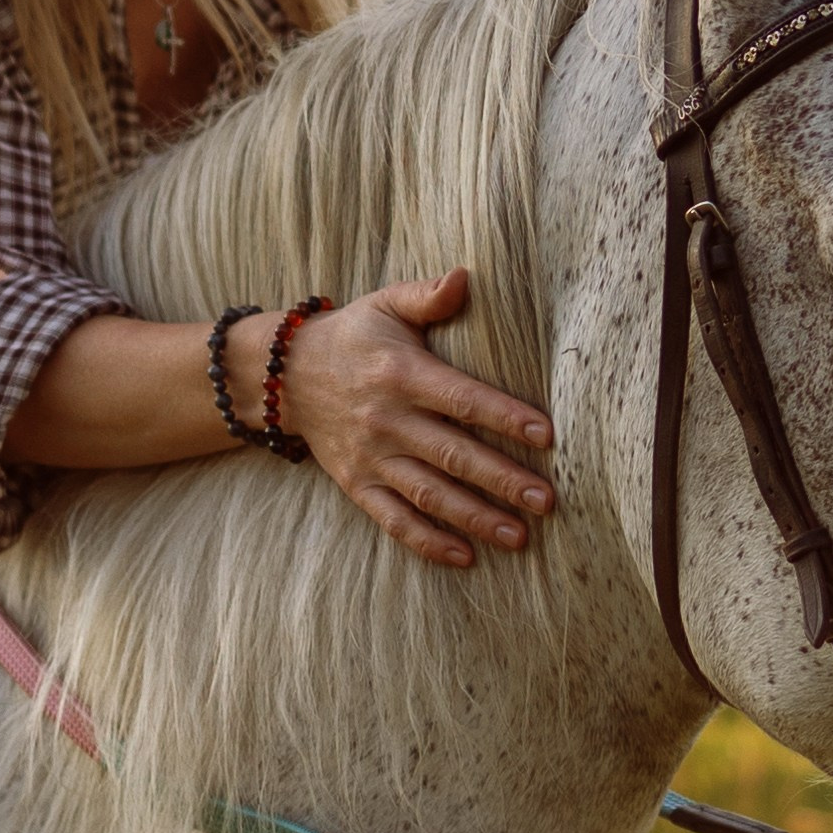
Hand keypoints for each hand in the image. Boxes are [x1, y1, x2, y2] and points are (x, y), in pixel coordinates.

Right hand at [233, 269, 555, 569]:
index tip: (546, 436)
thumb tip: (466, 276)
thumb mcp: (386, 304)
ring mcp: (370, 457)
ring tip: (519, 536)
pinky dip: (428, 542)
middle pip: (453, 455)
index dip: (505, 418)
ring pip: (429, 495)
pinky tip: (466, 557)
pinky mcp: (356, 484)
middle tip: (547, 501)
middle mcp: (387, 420)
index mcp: (402, 374)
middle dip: (502, 481)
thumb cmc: (353, 336)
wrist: (284, 375)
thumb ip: (428, 295)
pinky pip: (393, 519)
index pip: (462, 399)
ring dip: (475, 518)